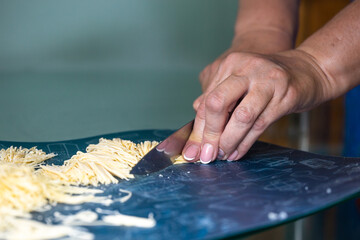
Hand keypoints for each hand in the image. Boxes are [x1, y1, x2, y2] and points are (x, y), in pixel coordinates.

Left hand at [182, 49, 328, 162]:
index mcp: (231, 64)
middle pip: (218, 104)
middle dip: (209, 134)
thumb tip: (197, 128)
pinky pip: (260, 124)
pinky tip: (237, 152)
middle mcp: (247, 69)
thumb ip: (217, 98)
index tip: (192, 150)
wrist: (309, 69)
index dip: (197, 128)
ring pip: (241, 117)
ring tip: (222, 156)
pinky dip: (245, 142)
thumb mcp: (239, 81)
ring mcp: (268, 81)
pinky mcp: (286, 96)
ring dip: (228, 141)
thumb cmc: (268, 79)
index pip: (207, 100)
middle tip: (206, 155)